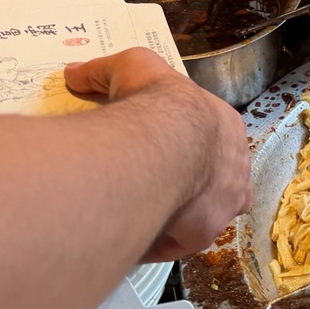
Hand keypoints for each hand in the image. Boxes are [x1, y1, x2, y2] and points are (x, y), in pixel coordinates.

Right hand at [64, 49, 251, 258]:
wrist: (164, 144)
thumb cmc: (158, 103)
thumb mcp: (133, 66)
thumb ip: (104, 71)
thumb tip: (75, 73)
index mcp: (226, 127)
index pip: (213, 139)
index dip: (188, 143)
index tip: (162, 148)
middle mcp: (234, 168)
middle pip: (214, 179)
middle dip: (188, 181)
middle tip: (153, 182)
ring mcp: (224, 204)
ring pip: (204, 213)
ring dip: (179, 211)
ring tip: (144, 208)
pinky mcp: (203, 233)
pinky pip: (179, 242)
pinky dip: (158, 240)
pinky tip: (134, 234)